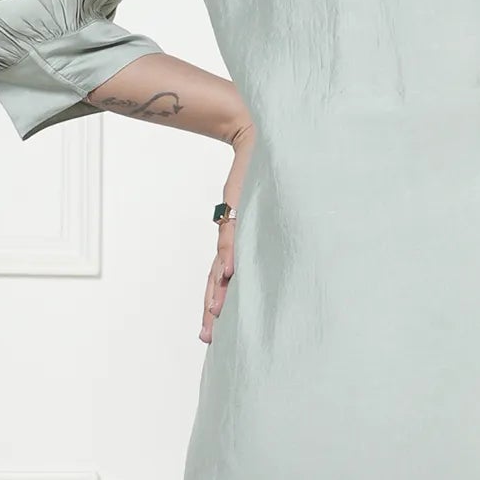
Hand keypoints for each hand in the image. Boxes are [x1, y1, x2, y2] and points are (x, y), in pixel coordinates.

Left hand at [200, 118, 254, 343]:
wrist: (259, 141)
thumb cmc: (263, 179)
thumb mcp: (264, 214)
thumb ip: (265, 236)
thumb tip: (272, 260)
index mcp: (235, 242)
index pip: (221, 281)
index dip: (216, 306)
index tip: (212, 334)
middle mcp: (231, 237)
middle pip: (216, 281)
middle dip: (212, 310)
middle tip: (207, 338)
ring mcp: (235, 224)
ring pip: (222, 264)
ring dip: (218, 291)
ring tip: (215, 314)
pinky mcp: (240, 207)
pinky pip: (235, 235)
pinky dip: (231, 254)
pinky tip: (229, 274)